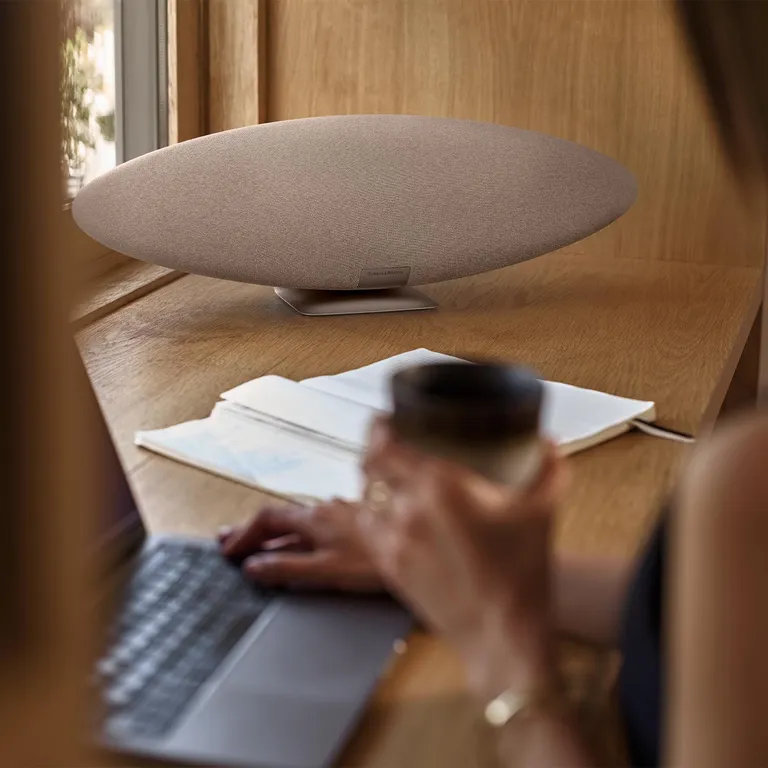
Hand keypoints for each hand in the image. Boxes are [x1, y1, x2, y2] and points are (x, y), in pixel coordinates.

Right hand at [218, 499, 382, 591]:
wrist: (421, 548)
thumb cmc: (375, 563)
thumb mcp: (326, 571)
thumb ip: (288, 568)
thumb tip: (252, 567)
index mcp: (314, 519)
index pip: (267, 518)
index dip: (243, 534)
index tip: (226, 550)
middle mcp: (325, 510)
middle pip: (280, 517)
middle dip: (253, 530)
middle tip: (229, 543)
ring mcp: (341, 514)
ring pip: (299, 520)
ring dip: (274, 532)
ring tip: (256, 545)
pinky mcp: (356, 522)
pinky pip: (316, 525)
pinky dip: (297, 534)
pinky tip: (301, 543)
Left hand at [359, 418, 568, 698]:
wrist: (503, 633)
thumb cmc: (523, 571)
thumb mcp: (542, 509)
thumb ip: (548, 467)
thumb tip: (548, 442)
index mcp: (440, 486)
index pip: (385, 444)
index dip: (380, 428)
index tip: (388, 420)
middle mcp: (408, 508)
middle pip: (368, 466)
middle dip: (375, 451)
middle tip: (389, 445)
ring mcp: (393, 540)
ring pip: (363, 498)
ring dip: (372, 483)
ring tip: (388, 478)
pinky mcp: (389, 567)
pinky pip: (368, 528)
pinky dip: (372, 514)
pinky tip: (389, 513)